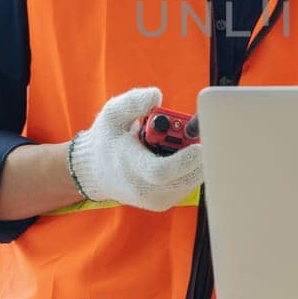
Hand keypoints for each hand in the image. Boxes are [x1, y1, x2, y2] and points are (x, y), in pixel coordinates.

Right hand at [67, 87, 203, 210]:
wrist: (98, 171)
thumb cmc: (108, 140)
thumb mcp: (113, 115)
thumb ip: (133, 102)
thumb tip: (156, 95)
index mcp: (130, 168)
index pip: (161, 172)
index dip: (184, 159)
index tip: (199, 145)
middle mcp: (144, 191)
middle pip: (184, 178)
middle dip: (197, 155)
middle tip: (198, 133)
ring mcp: (157, 200)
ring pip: (191, 181)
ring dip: (195, 159)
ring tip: (177, 141)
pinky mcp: (166, 202)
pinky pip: (190, 184)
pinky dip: (192, 167)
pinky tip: (178, 153)